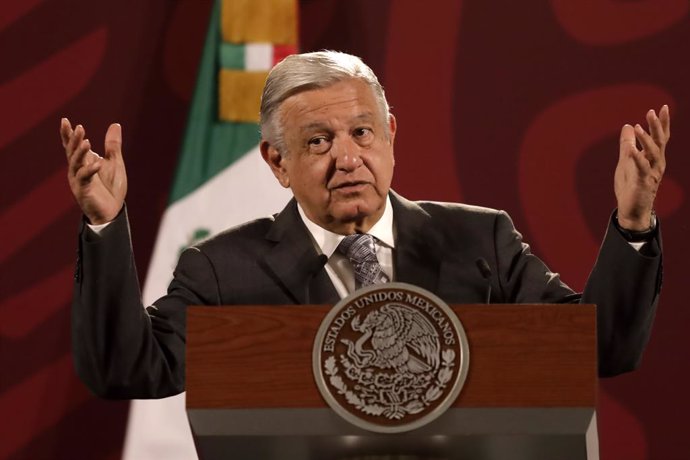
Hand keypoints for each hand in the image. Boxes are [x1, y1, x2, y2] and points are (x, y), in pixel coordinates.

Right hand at [61, 118, 127, 223]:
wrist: (112, 211)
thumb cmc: (111, 188)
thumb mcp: (115, 162)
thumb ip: (113, 145)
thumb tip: (115, 124)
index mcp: (83, 162)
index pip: (73, 145)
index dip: (68, 134)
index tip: (65, 120)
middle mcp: (78, 169)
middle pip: (72, 151)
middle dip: (74, 139)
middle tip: (77, 127)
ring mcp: (79, 180)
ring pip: (75, 163)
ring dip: (80, 152)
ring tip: (86, 141)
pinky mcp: (84, 190)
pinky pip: (85, 178)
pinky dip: (90, 169)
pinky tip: (97, 163)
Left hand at [614, 105, 669, 230]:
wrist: (631, 210)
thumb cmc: (631, 185)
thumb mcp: (626, 161)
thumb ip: (627, 144)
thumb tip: (628, 125)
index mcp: (653, 157)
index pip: (660, 137)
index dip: (662, 123)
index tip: (663, 107)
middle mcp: (656, 163)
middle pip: (660, 142)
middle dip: (656, 126)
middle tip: (651, 112)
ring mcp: (651, 173)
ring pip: (653, 153)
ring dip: (645, 140)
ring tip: (638, 127)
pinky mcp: (643, 183)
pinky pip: (641, 169)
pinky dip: (637, 158)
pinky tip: (632, 150)